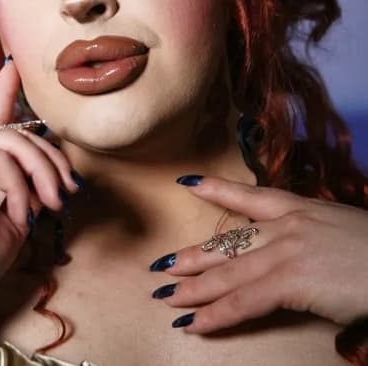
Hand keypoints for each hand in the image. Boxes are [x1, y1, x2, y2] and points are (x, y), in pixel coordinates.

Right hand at [0, 60, 80, 315]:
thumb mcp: (17, 217)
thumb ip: (32, 187)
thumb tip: (56, 173)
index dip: (5, 91)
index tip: (15, 67)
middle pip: (18, 135)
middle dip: (51, 161)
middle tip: (68, 193)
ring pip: (11, 143)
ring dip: (41, 174)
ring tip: (52, 204)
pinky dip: (18, 185)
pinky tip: (22, 212)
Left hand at [150, 176, 367, 332]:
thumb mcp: (344, 233)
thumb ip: (316, 239)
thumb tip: (303, 257)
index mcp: (303, 208)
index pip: (250, 196)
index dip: (217, 190)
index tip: (189, 182)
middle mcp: (288, 223)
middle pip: (230, 241)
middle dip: (193, 256)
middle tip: (162, 264)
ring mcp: (287, 249)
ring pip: (229, 271)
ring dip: (194, 288)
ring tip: (167, 296)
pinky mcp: (291, 278)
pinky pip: (243, 301)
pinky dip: (216, 314)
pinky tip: (195, 323)